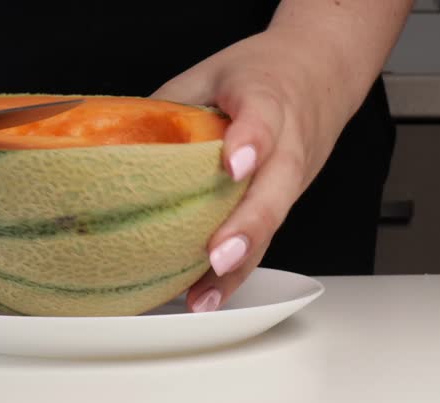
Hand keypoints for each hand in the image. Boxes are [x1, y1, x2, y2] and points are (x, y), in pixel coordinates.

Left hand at [151, 28, 358, 312]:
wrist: (323, 68)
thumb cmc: (265, 71)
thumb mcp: (212, 71)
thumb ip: (172, 105)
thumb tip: (116, 141)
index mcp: (268, 97)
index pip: (263, 117)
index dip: (250, 141)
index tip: (233, 163)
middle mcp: (289, 142)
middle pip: (275, 188)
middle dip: (248, 226)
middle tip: (217, 256)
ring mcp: (294, 176)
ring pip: (273, 225)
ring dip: (240, 266)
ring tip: (205, 298)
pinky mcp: (289, 200)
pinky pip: (267, 238)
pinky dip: (239, 270)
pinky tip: (209, 294)